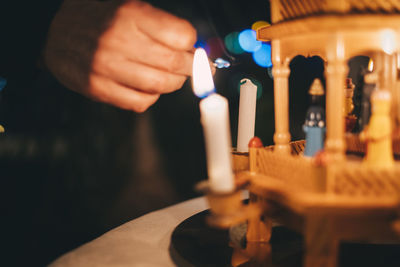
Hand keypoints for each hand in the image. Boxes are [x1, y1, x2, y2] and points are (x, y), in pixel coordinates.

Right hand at [44, 0, 196, 111]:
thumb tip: (195, 48)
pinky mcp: (97, 88)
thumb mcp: (129, 6)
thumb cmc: (99, 18)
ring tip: (171, 75)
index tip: (194, 48)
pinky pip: (140, 102)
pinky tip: (148, 86)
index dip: (193, 44)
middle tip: (193, 67)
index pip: (181, 36)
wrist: (53, 31)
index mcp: (130, 14)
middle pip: (174, 63)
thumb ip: (161, 25)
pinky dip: (152, 97)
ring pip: (160, 86)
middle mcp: (118, 40)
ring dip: (173, 83)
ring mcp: (106, 67)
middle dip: (191, 67)